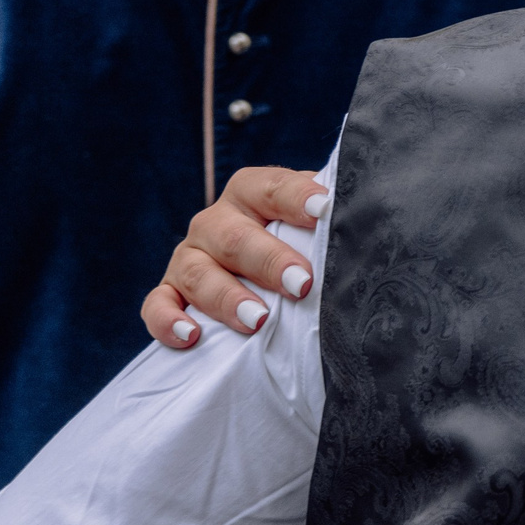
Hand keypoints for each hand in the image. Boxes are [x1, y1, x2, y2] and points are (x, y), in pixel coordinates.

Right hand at [141, 167, 328, 346]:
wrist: (265, 276)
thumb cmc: (300, 246)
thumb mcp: (314, 227)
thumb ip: (330, 222)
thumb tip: (366, 223)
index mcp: (252, 194)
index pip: (273, 188)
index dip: (298, 197)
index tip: (326, 210)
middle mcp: (216, 222)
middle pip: (235, 236)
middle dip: (269, 261)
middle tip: (301, 283)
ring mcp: (189, 257)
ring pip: (199, 273)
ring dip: (228, 298)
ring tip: (259, 321)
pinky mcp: (169, 292)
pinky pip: (158, 305)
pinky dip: (169, 320)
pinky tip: (192, 336)